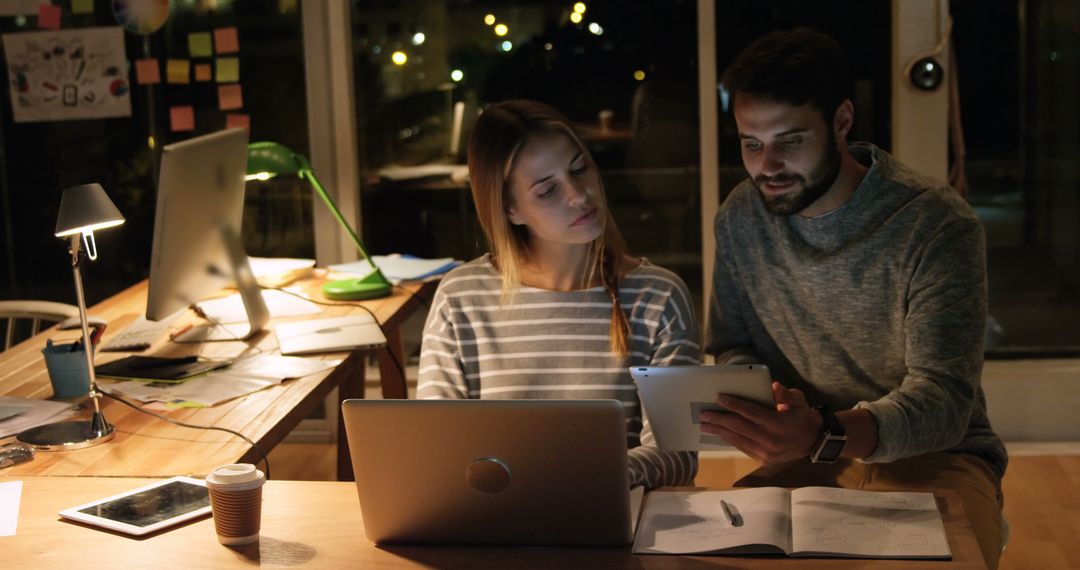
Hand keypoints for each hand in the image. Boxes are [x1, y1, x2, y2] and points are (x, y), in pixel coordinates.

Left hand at [700, 382, 823, 464]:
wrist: (815, 441)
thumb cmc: (803, 417)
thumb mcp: (798, 401)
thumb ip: (785, 394)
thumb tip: (773, 387)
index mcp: (777, 423)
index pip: (750, 412)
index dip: (733, 404)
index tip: (718, 398)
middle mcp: (770, 440)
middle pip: (739, 427)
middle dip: (719, 420)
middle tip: (702, 414)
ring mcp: (766, 452)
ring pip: (737, 439)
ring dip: (719, 432)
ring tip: (705, 426)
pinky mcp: (763, 460)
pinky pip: (742, 448)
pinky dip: (730, 440)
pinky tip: (720, 434)